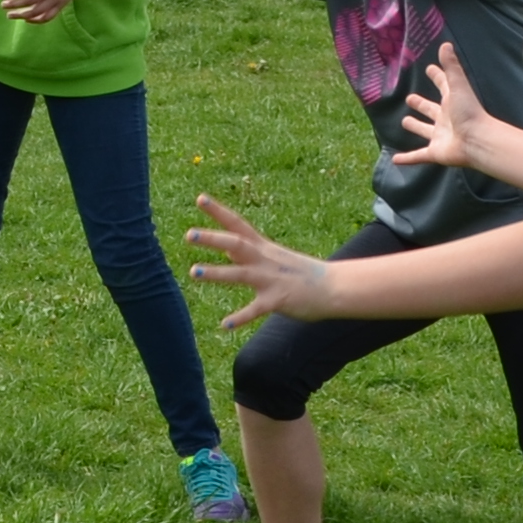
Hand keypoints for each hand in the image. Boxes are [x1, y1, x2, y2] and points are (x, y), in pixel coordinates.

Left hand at [178, 194, 328, 332]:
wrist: (334, 288)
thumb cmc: (300, 272)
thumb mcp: (272, 256)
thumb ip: (248, 252)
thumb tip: (225, 249)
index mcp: (263, 247)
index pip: (238, 224)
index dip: (219, 211)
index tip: (200, 198)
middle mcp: (264, 260)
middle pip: (236, 244)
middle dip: (212, 239)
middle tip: (188, 234)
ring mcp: (271, 279)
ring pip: (240, 274)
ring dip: (216, 272)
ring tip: (192, 272)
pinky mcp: (278, 300)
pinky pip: (256, 309)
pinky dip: (240, 317)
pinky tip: (224, 324)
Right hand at [389, 42, 491, 169]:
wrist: (477, 141)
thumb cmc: (469, 112)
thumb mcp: (458, 86)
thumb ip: (451, 67)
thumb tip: (445, 44)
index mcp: (451, 102)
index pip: (443, 86)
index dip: (437, 76)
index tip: (430, 68)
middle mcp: (445, 118)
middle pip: (430, 109)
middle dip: (421, 104)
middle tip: (410, 98)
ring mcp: (439, 136)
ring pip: (425, 130)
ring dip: (415, 127)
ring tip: (405, 122)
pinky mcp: (434, 152)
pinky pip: (418, 156)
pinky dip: (406, 158)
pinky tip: (395, 159)